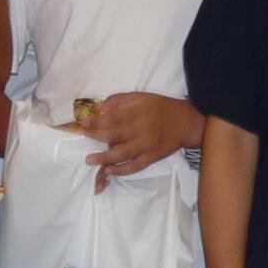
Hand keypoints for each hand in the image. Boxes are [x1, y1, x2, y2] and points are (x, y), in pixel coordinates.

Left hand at [81, 93, 196, 185]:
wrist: (186, 123)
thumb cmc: (161, 108)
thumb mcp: (142, 97)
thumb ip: (120, 100)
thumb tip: (100, 108)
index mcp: (139, 111)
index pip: (114, 117)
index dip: (97, 121)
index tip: (84, 123)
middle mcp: (142, 128)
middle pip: (115, 134)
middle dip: (96, 136)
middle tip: (81, 138)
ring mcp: (148, 145)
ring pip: (123, 153)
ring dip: (105, 157)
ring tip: (90, 159)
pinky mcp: (153, 157)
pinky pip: (135, 166)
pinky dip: (122, 170)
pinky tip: (110, 170)